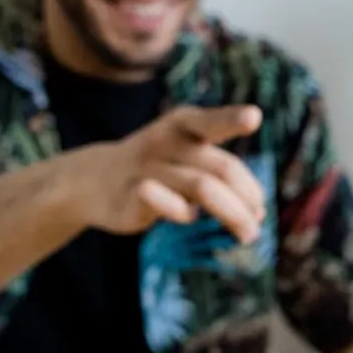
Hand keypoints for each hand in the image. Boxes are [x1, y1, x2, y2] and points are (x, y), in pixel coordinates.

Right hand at [67, 104, 266, 242]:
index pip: (210, 121)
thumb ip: (222, 178)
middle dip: (247, 198)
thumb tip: (259, 213)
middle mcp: (165, 141)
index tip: (253, 118)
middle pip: (220, 168)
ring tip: (248, 234)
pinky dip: (178, 210)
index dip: (231, 119)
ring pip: (201, 187)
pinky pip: (158, 199)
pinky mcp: (129, 196)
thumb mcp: (188, 157)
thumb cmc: (157, 166)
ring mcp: (146, 167)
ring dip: (232, 214)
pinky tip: (188, 218)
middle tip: (259, 222)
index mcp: (182, 125)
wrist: (93, 180)